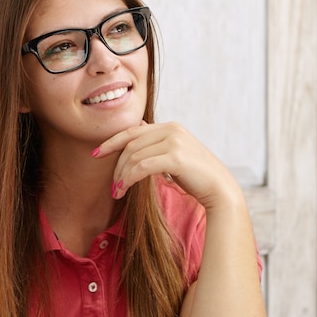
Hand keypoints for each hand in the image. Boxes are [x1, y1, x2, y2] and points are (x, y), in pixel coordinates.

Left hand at [92, 121, 241, 208]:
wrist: (220, 188)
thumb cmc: (196, 175)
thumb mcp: (175, 153)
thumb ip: (158, 141)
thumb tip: (139, 125)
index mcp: (170, 126)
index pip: (133, 131)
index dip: (112, 142)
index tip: (96, 154)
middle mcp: (172, 129)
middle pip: (131, 145)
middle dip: (117, 166)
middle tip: (112, 186)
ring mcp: (174, 142)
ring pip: (134, 156)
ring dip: (121, 176)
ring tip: (117, 192)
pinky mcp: (175, 157)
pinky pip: (142, 167)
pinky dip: (129, 178)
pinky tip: (124, 189)